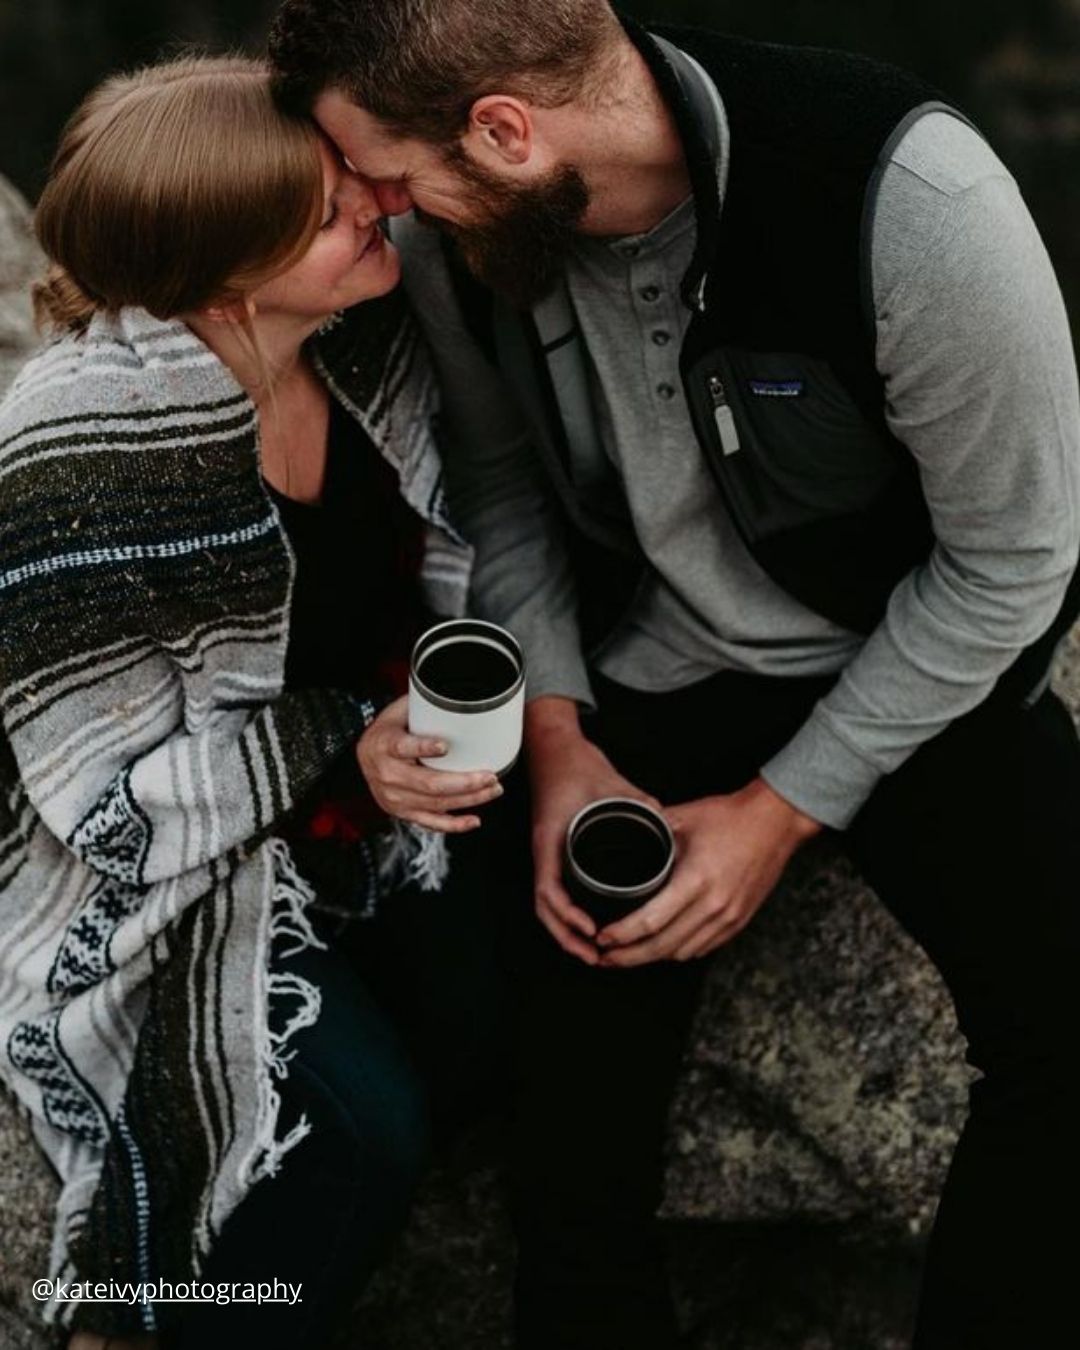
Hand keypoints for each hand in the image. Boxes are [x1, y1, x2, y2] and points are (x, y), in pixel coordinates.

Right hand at [356, 695, 502, 832]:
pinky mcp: (402, 812)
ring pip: (436, 804)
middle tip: (490, 775)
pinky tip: (473, 820)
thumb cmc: (389, 730)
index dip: (423, 748)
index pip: (403, 747)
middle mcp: (387, 775)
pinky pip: (430, 823)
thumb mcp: (399, 711)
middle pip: (429, 783)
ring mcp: (394, 798)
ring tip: (492, 789)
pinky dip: (453, 825)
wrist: (364, 755)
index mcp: (384, 745)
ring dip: (468, 800)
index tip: (444, 746)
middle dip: (464, 782)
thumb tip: (459, 687)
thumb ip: (424, 703)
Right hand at [526, 696, 661, 965]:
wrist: (555, 749)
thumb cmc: (577, 765)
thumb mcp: (611, 783)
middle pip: (546, 908)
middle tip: (597, 957)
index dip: (567, 916)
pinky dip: (569, 913)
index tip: (591, 931)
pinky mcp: (555, 853)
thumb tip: (671, 825)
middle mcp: (545, 852)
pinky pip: (557, 891)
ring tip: (593, 952)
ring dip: (567, 931)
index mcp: (551, 840)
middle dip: (567, 937)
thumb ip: (641, 803)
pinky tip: (589, 925)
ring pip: (549, 905)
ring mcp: (548, 854)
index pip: (549, 890)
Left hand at [596, 777, 821, 967]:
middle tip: (605, 958)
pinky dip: (678, 951)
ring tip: (628, 954)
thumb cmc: (730, 816)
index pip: (650, 921)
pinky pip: (703, 948)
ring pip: (682, 953)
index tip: (602, 937)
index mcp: (696, 879)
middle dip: (629, 957)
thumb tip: (620, 833)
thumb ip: (651, 830)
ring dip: (652, 957)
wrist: (776, 822)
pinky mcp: (739, 921)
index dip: (622, 935)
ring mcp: (728, 917)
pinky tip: (662, 947)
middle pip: (662, 946)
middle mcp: (713, 905)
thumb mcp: (684, 817)